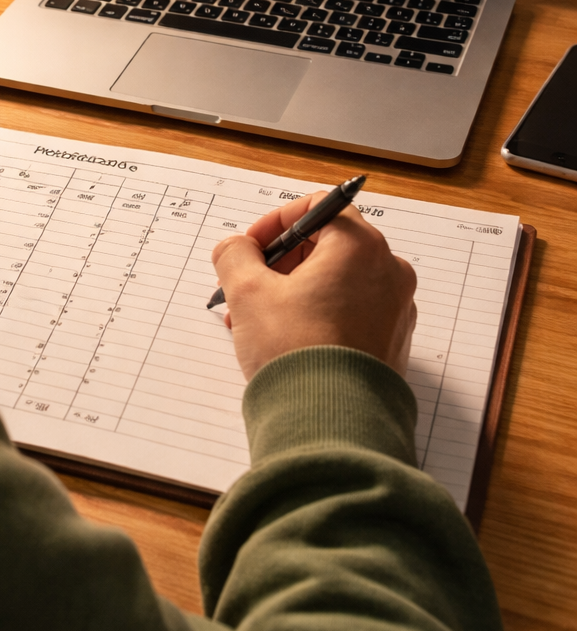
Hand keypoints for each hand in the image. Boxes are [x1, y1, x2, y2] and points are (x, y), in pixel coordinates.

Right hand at [211, 193, 416, 379]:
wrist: (330, 424)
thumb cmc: (294, 351)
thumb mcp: (247, 292)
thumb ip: (235, 254)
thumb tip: (236, 248)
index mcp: (360, 247)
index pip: (318, 206)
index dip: (275, 221)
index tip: (251, 247)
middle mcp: (388, 271)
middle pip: (326, 245)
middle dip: (278, 262)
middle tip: (246, 287)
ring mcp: (395, 308)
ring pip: (335, 281)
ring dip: (291, 290)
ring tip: (255, 321)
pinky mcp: (391, 341)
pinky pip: (349, 311)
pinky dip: (316, 314)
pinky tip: (283, 340)